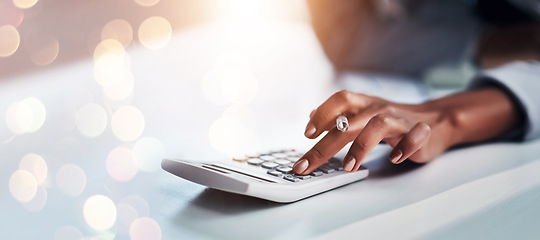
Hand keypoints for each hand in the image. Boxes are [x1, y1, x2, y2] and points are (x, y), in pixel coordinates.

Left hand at [293, 88, 521, 174]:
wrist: (434, 120)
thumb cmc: (392, 121)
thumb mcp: (363, 114)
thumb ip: (338, 116)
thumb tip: (311, 117)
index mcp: (364, 104)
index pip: (341, 100)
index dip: (323, 114)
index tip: (307, 134)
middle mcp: (379, 109)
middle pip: (349, 123)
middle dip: (325, 146)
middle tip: (306, 165)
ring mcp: (400, 120)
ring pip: (378, 126)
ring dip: (361, 147)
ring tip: (348, 166)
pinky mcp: (420, 132)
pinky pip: (413, 137)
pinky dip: (404, 147)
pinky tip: (394, 158)